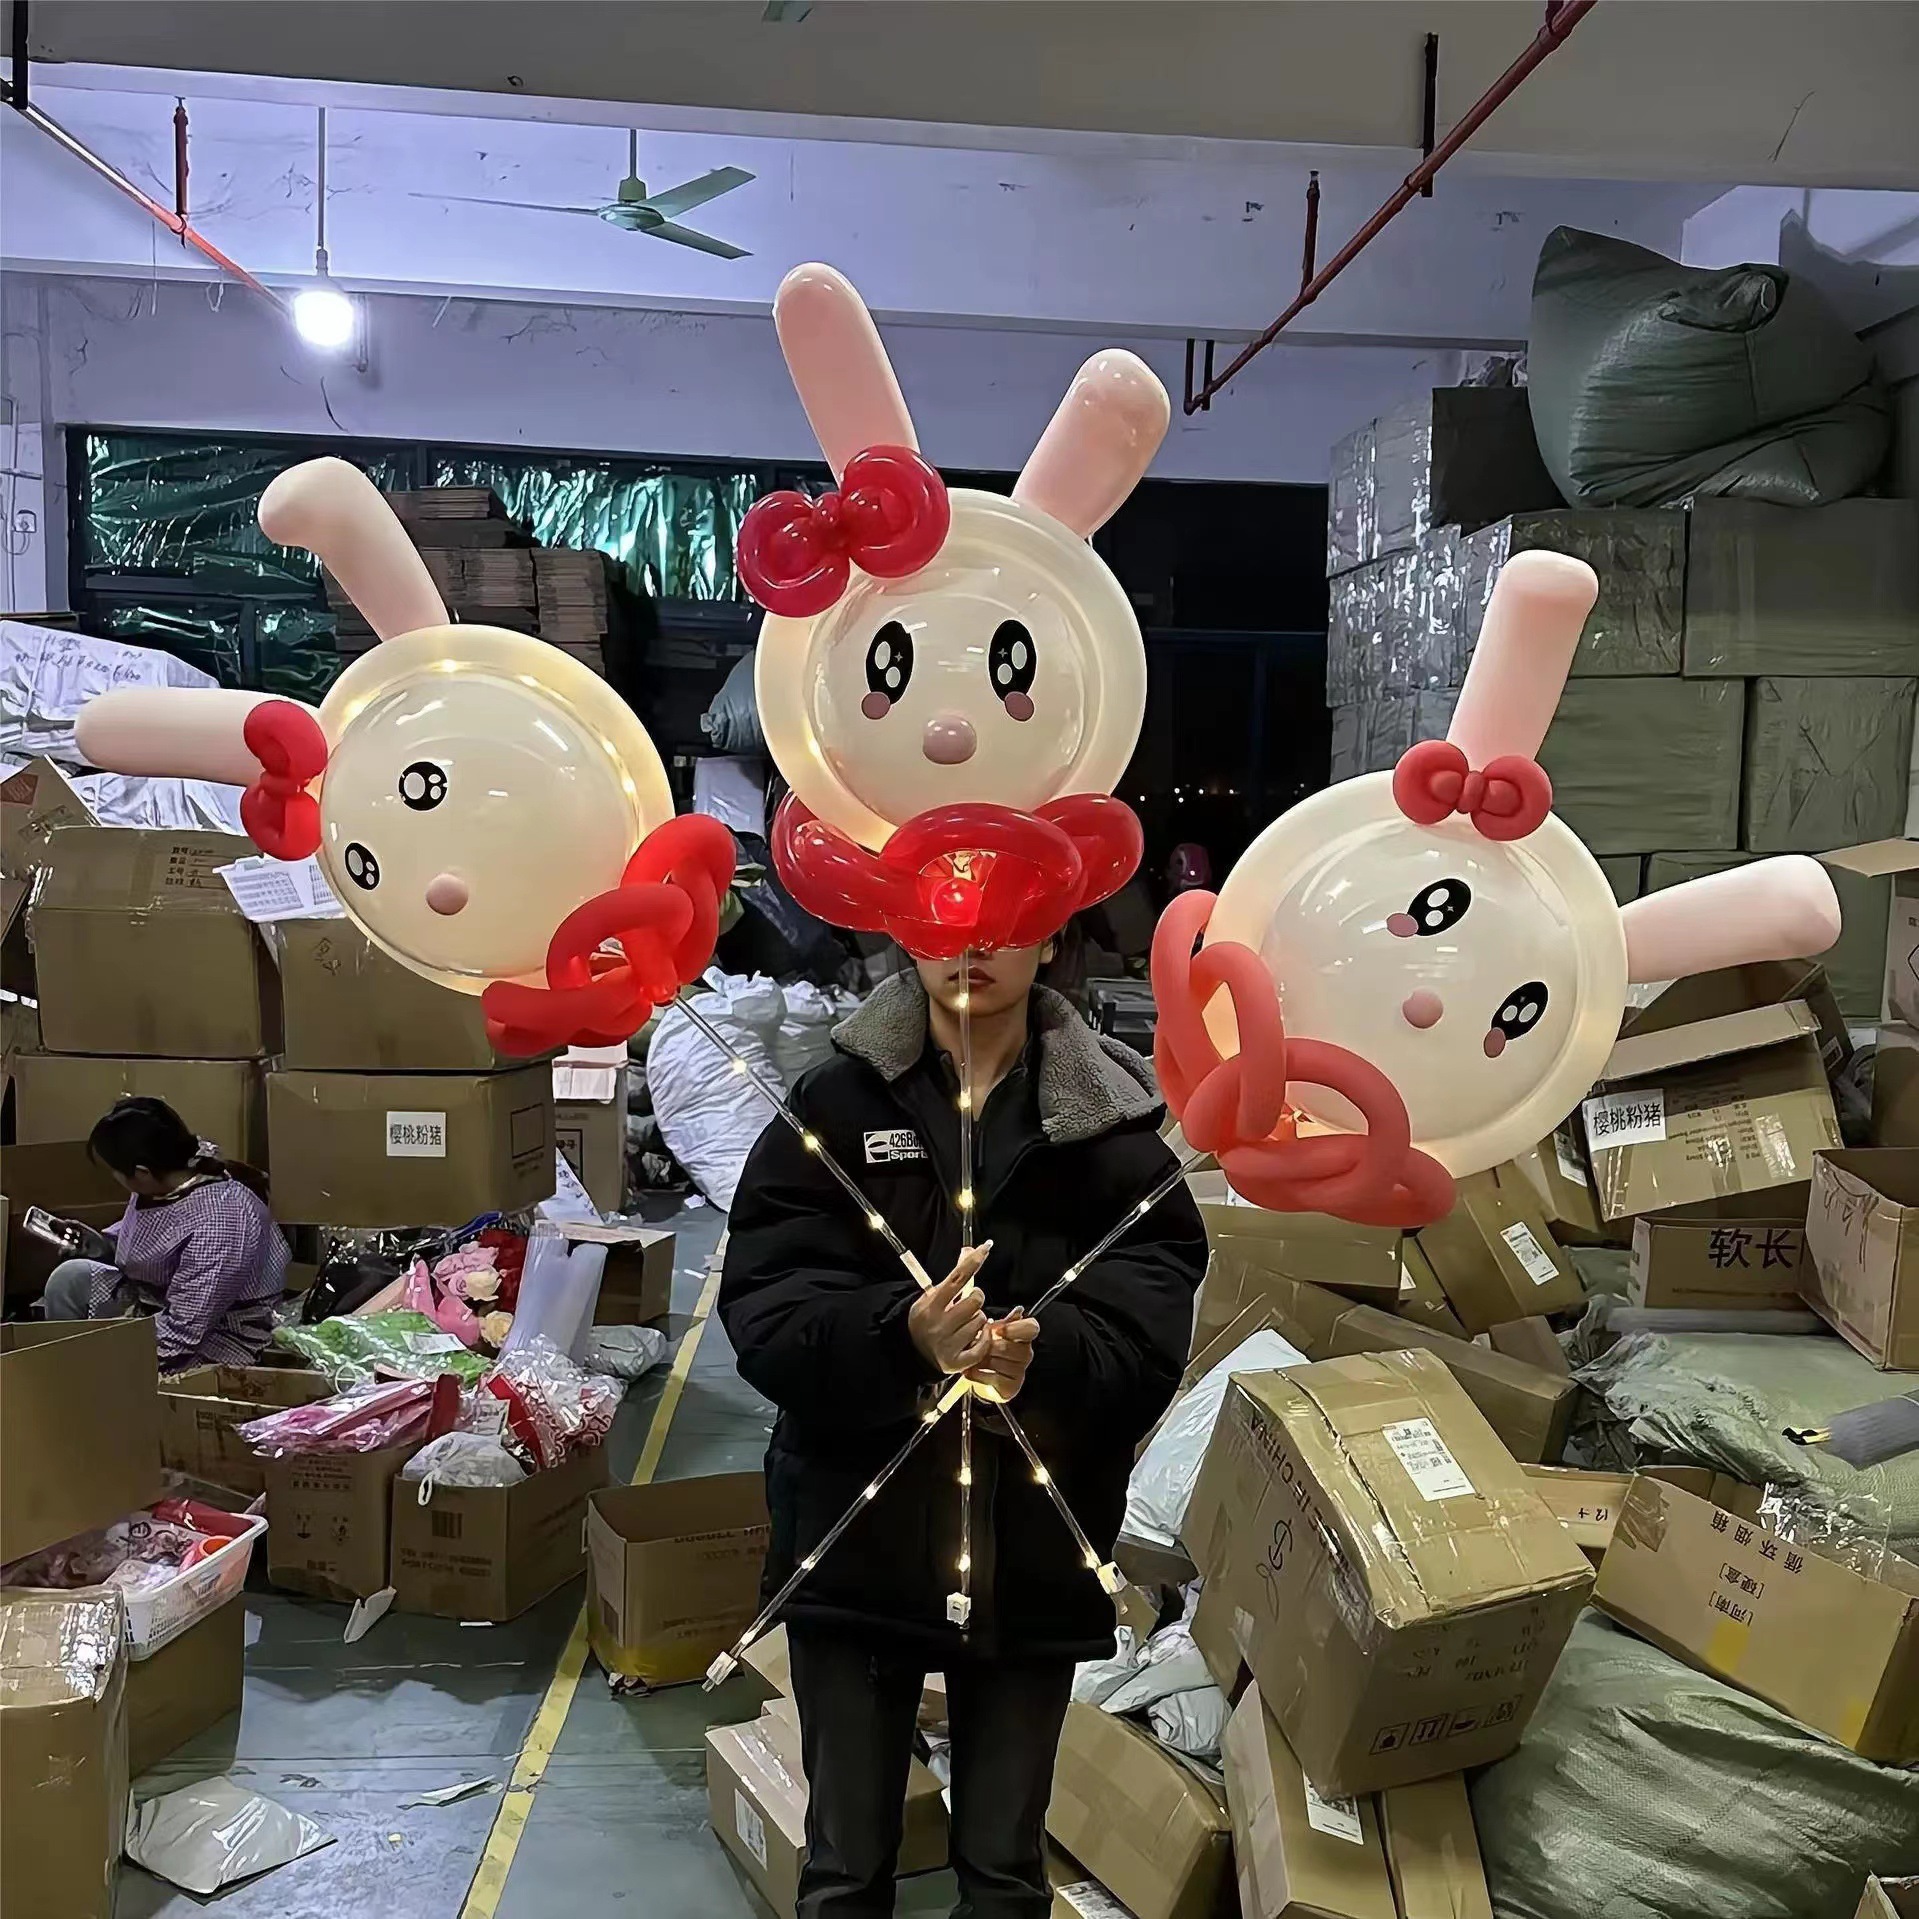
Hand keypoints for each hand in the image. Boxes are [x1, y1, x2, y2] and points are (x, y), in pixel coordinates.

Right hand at [908, 1243, 992, 1374]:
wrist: (912, 1352)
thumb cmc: (927, 1320)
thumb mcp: (932, 1297)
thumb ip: (953, 1278)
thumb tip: (969, 1251)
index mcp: (931, 1305)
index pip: (956, 1278)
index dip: (972, 1262)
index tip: (985, 1248)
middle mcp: (938, 1324)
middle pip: (975, 1301)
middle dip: (976, 1299)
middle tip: (968, 1304)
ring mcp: (947, 1344)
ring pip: (981, 1321)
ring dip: (979, 1320)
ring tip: (966, 1324)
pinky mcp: (957, 1361)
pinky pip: (983, 1345)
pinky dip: (983, 1340)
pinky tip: (975, 1337)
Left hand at [967, 1314, 1038, 1403]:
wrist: (980, 1376)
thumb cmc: (987, 1350)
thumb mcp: (992, 1333)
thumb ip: (1003, 1322)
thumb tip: (1018, 1311)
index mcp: (1024, 1336)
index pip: (1031, 1328)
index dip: (1012, 1328)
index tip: (996, 1330)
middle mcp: (1026, 1354)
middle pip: (1008, 1347)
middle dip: (987, 1347)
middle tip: (975, 1346)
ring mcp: (1020, 1372)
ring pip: (999, 1363)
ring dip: (980, 1360)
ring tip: (972, 1358)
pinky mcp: (1011, 1387)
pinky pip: (993, 1378)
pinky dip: (978, 1374)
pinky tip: (972, 1370)